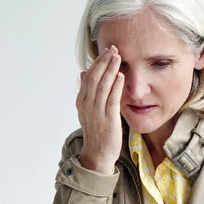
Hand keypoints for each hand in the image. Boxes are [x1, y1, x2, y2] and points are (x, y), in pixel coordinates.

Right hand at [76, 45, 123, 173]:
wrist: (97, 155)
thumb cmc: (96, 132)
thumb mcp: (87, 111)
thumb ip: (86, 92)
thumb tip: (83, 73)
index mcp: (82, 102)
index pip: (89, 77)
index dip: (97, 62)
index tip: (106, 51)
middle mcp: (87, 106)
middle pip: (94, 78)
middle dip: (104, 62)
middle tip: (113, 48)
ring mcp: (97, 113)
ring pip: (102, 86)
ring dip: (110, 70)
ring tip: (117, 56)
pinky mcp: (109, 120)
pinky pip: (112, 100)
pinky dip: (116, 87)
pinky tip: (121, 76)